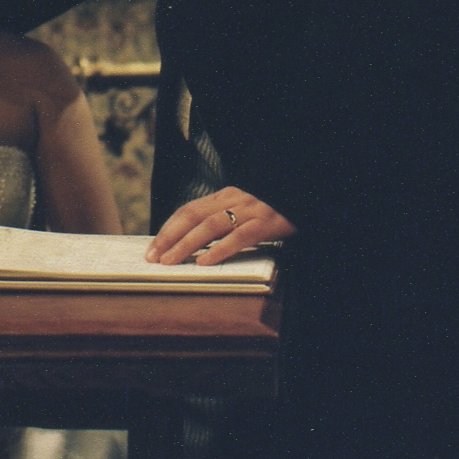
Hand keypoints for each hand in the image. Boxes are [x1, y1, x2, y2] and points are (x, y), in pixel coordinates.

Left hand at [145, 187, 295, 265]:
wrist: (306, 196)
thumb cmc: (273, 209)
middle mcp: (233, 200)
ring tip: (172, 262)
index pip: (188, 210)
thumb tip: (193, 244)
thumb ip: (223, 219)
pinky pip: (239, 237)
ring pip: (211, 226)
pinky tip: (205, 262)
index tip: (153, 248)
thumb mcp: (244, 208)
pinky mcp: (266, 223)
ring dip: (187, 245)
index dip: (168, 229)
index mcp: (225, 196)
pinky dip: (220, 250)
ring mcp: (249, 211)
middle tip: (154, 258)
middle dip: (170, 237)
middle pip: (193, 216)